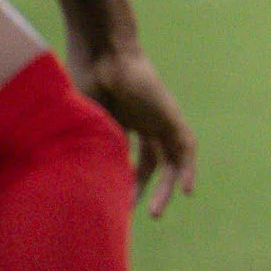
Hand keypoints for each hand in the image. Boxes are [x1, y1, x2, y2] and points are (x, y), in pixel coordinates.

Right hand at [67, 41, 197, 218]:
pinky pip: (185, 146)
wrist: (102, 54)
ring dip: (165, 187)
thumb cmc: (85, 82)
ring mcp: (160, 119)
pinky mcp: (171, 116)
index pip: (132, 158)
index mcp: (124, 122)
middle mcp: (145, 122)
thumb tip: (83, 179)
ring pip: (171, 159)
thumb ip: (91, 146)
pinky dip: (187, 168)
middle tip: (139, 216)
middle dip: (146, 189)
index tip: (117, 201)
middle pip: (153, 162)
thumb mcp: (85, 123)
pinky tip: (185, 191)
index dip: (126, 180)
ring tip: (154, 213)